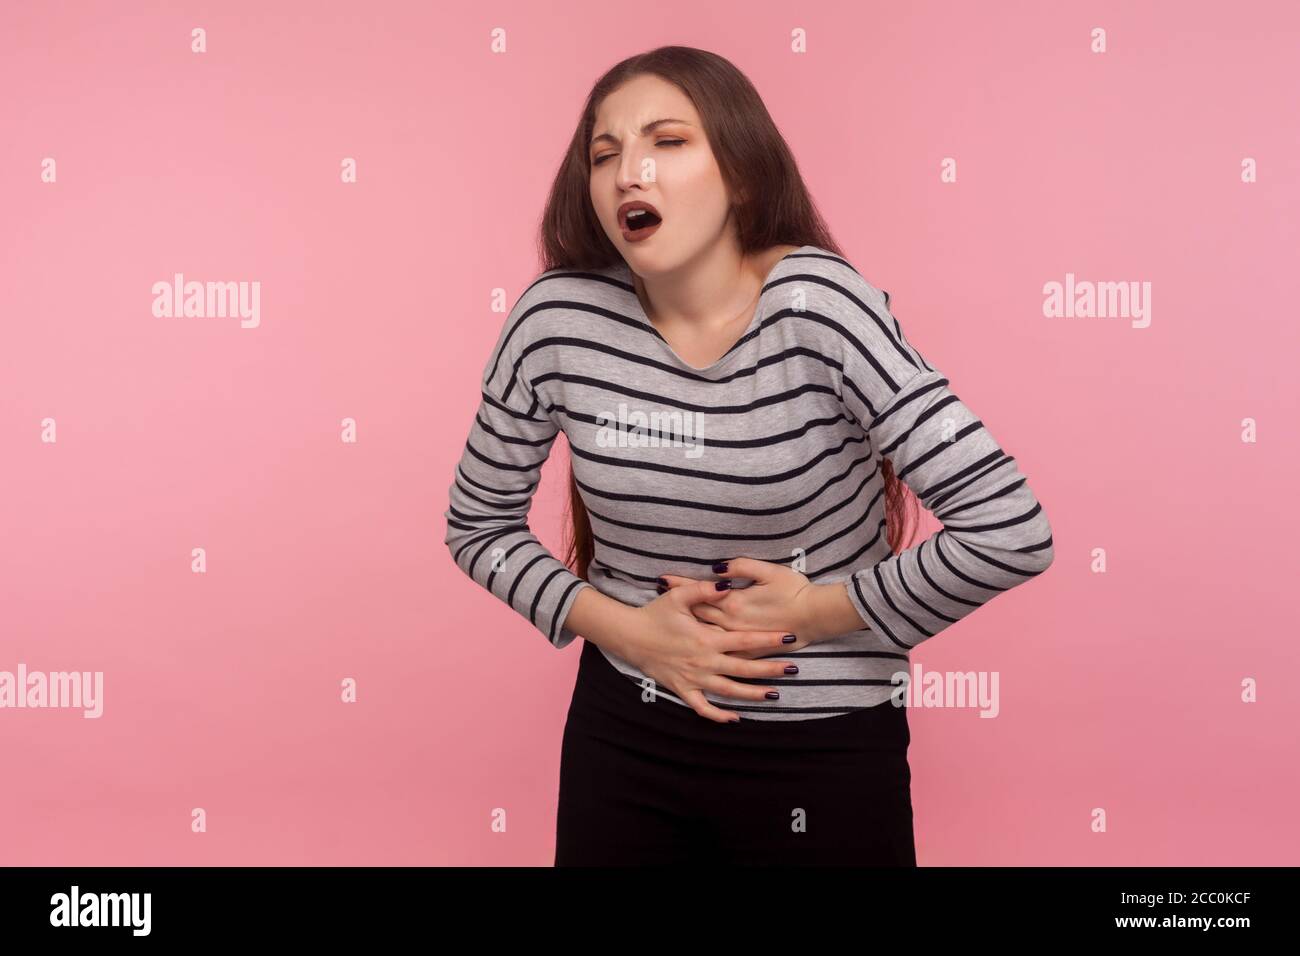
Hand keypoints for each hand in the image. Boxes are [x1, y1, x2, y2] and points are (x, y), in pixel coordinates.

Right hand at [617, 579, 799, 723]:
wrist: (629, 636)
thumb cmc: (654, 614)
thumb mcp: (677, 597)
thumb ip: (704, 590)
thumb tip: (727, 584)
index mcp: (705, 638)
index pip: (744, 640)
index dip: (768, 639)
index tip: (788, 637)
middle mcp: (703, 661)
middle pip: (744, 668)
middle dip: (770, 669)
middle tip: (793, 668)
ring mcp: (693, 678)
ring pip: (729, 691)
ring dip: (752, 694)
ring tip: (774, 694)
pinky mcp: (682, 689)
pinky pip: (702, 707)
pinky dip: (718, 715)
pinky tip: (735, 718)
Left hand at [657, 557, 838, 659]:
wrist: (816, 616)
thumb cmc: (794, 590)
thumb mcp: (768, 571)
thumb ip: (740, 568)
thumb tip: (716, 568)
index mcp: (734, 603)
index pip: (700, 592)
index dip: (680, 585)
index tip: (662, 580)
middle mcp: (731, 625)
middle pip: (698, 615)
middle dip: (677, 608)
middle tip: (657, 603)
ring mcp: (740, 641)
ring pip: (707, 636)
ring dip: (687, 631)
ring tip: (667, 630)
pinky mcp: (751, 653)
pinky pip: (725, 657)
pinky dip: (709, 653)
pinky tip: (698, 657)